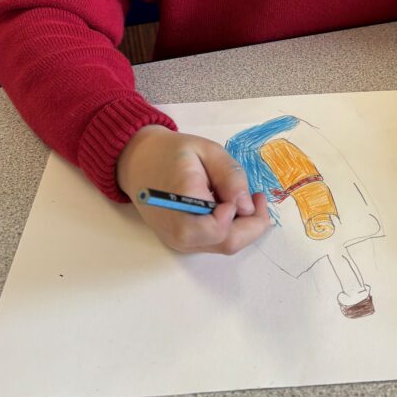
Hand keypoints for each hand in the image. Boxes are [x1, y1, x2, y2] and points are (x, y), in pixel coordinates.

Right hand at [116, 124, 269, 253]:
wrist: (139, 162)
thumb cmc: (173, 152)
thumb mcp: (208, 150)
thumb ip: (230, 175)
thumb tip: (247, 207)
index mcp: (180, 204)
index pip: (219, 229)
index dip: (242, 215)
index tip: (251, 193)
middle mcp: (177, 231)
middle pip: (226, 244)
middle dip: (251, 224)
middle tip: (258, 198)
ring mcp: (178, 240)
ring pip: (222, 246)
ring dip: (242, 226)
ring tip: (243, 198)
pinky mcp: (180, 242)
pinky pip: (213, 242)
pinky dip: (230, 228)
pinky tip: (229, 206)